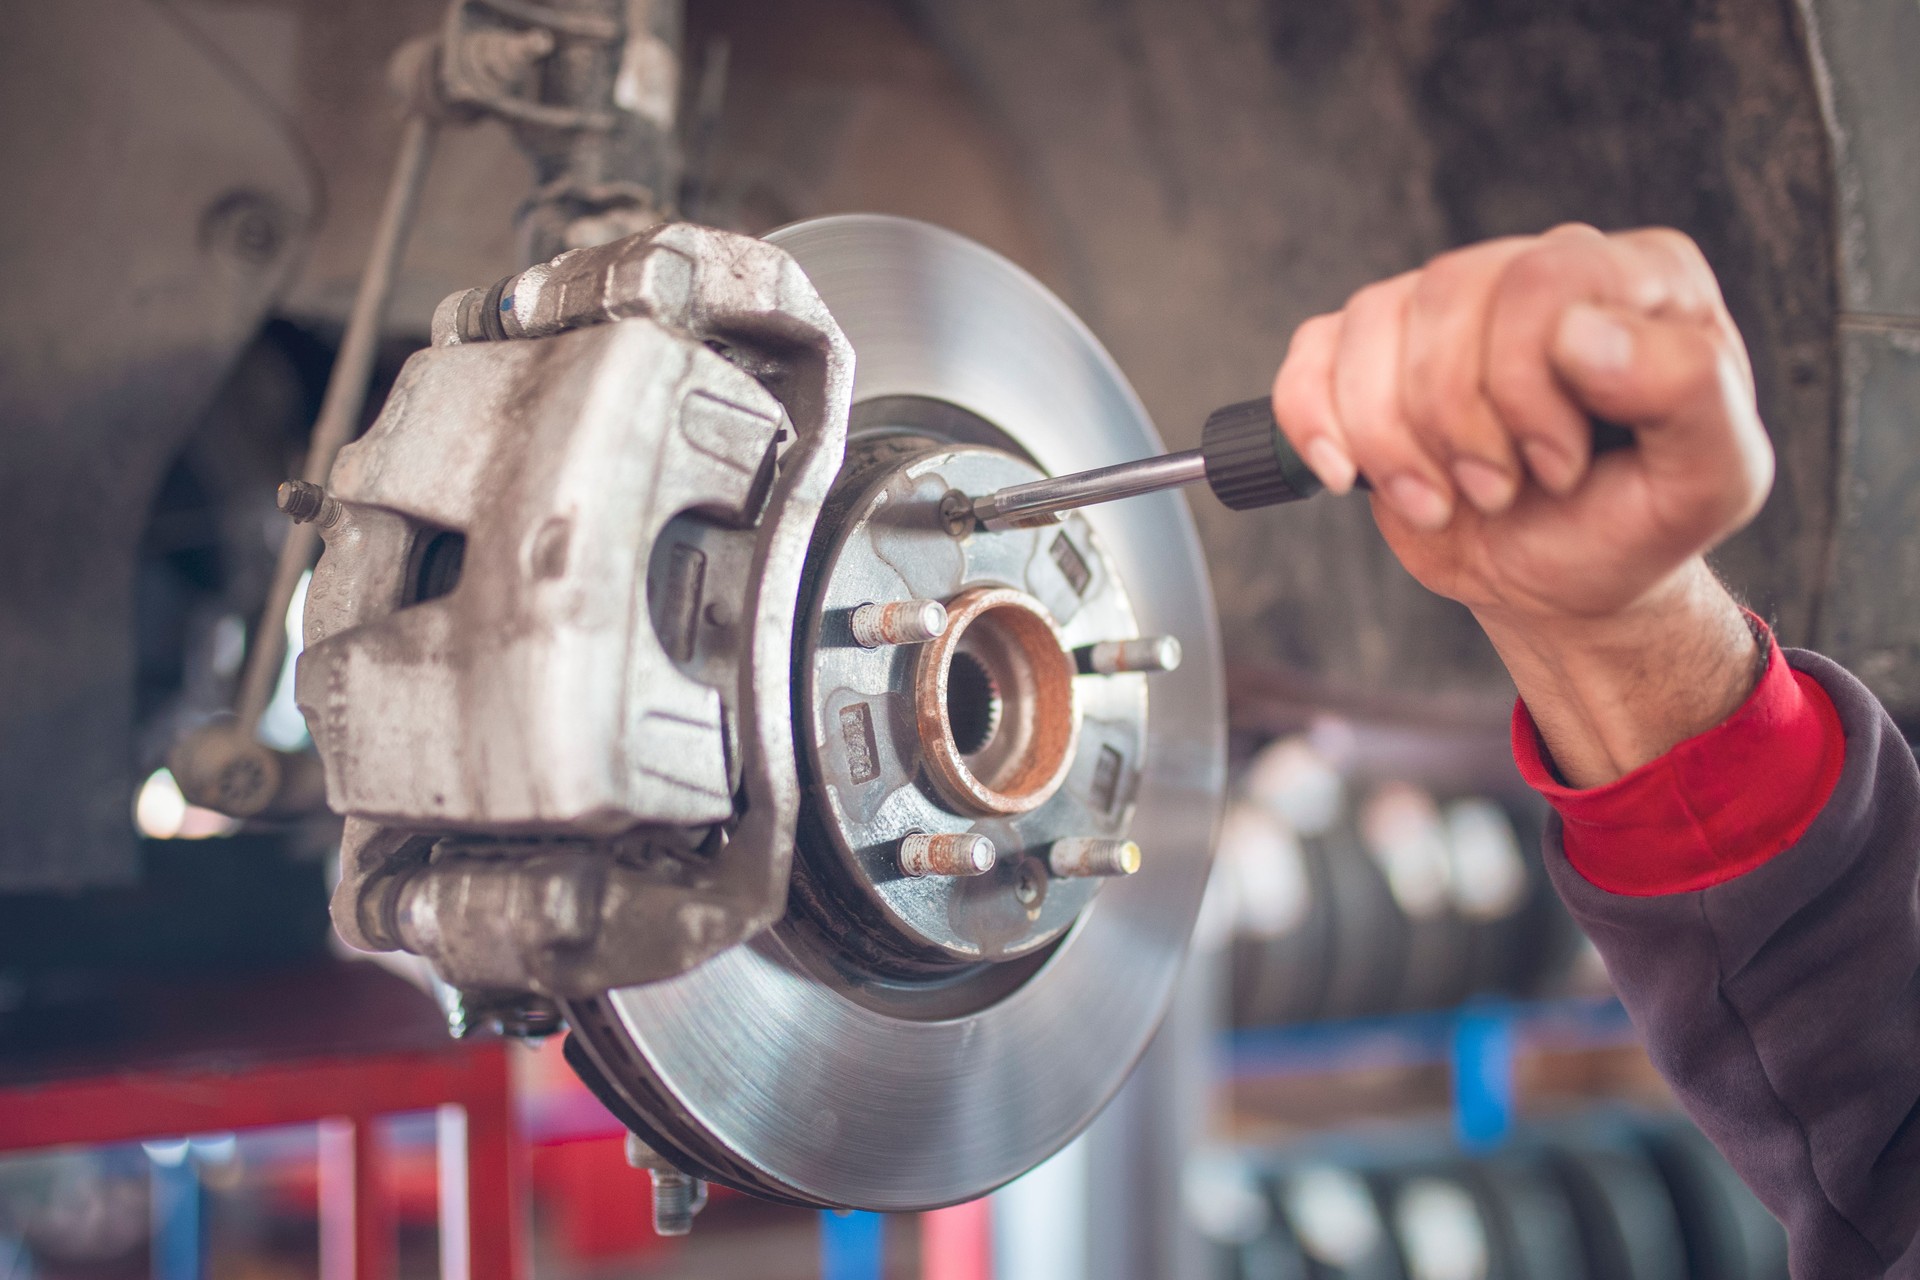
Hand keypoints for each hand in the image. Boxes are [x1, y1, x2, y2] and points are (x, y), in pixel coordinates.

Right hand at [1271, 224, 1772, 785]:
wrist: (1563, 580)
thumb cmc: (1636, 524)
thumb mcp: (1711, 479)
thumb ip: (1688, 388)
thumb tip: (1584, 334)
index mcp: (1638, 279)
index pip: (1543, 280)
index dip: (1526, 389)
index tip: (1558, 470)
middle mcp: (1541, 269)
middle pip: (1449, 294)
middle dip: (1459, 422)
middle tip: (1497, 492)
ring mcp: (1449, 306)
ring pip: (1372, 324)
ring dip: (1393, 441)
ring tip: (1443, 500)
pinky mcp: (1374, 353)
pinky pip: (1312, 353)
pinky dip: (1316, 426)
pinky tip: (1353, 475)